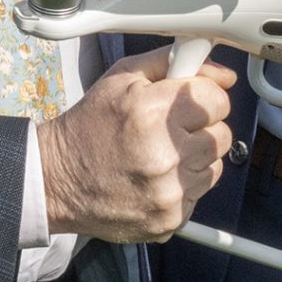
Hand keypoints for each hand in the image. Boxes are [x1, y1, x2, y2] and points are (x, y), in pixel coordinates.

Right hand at [37, 48, 234, 241]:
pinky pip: (200, 193)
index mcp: (151, 112)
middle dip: (201, 128)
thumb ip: (174, 63)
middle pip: (221, 134)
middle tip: (170, 129)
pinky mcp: (170, 218)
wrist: (57, 179)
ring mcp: (168, 192)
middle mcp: (164, 154)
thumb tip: (224, 75)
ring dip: (194, 157)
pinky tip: (156, 177)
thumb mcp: (123, 76)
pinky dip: (184, 184)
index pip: (218, 101)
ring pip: (214, 164)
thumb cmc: (90, 125)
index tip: (187, 104)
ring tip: (160, 154)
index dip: (204, 98)